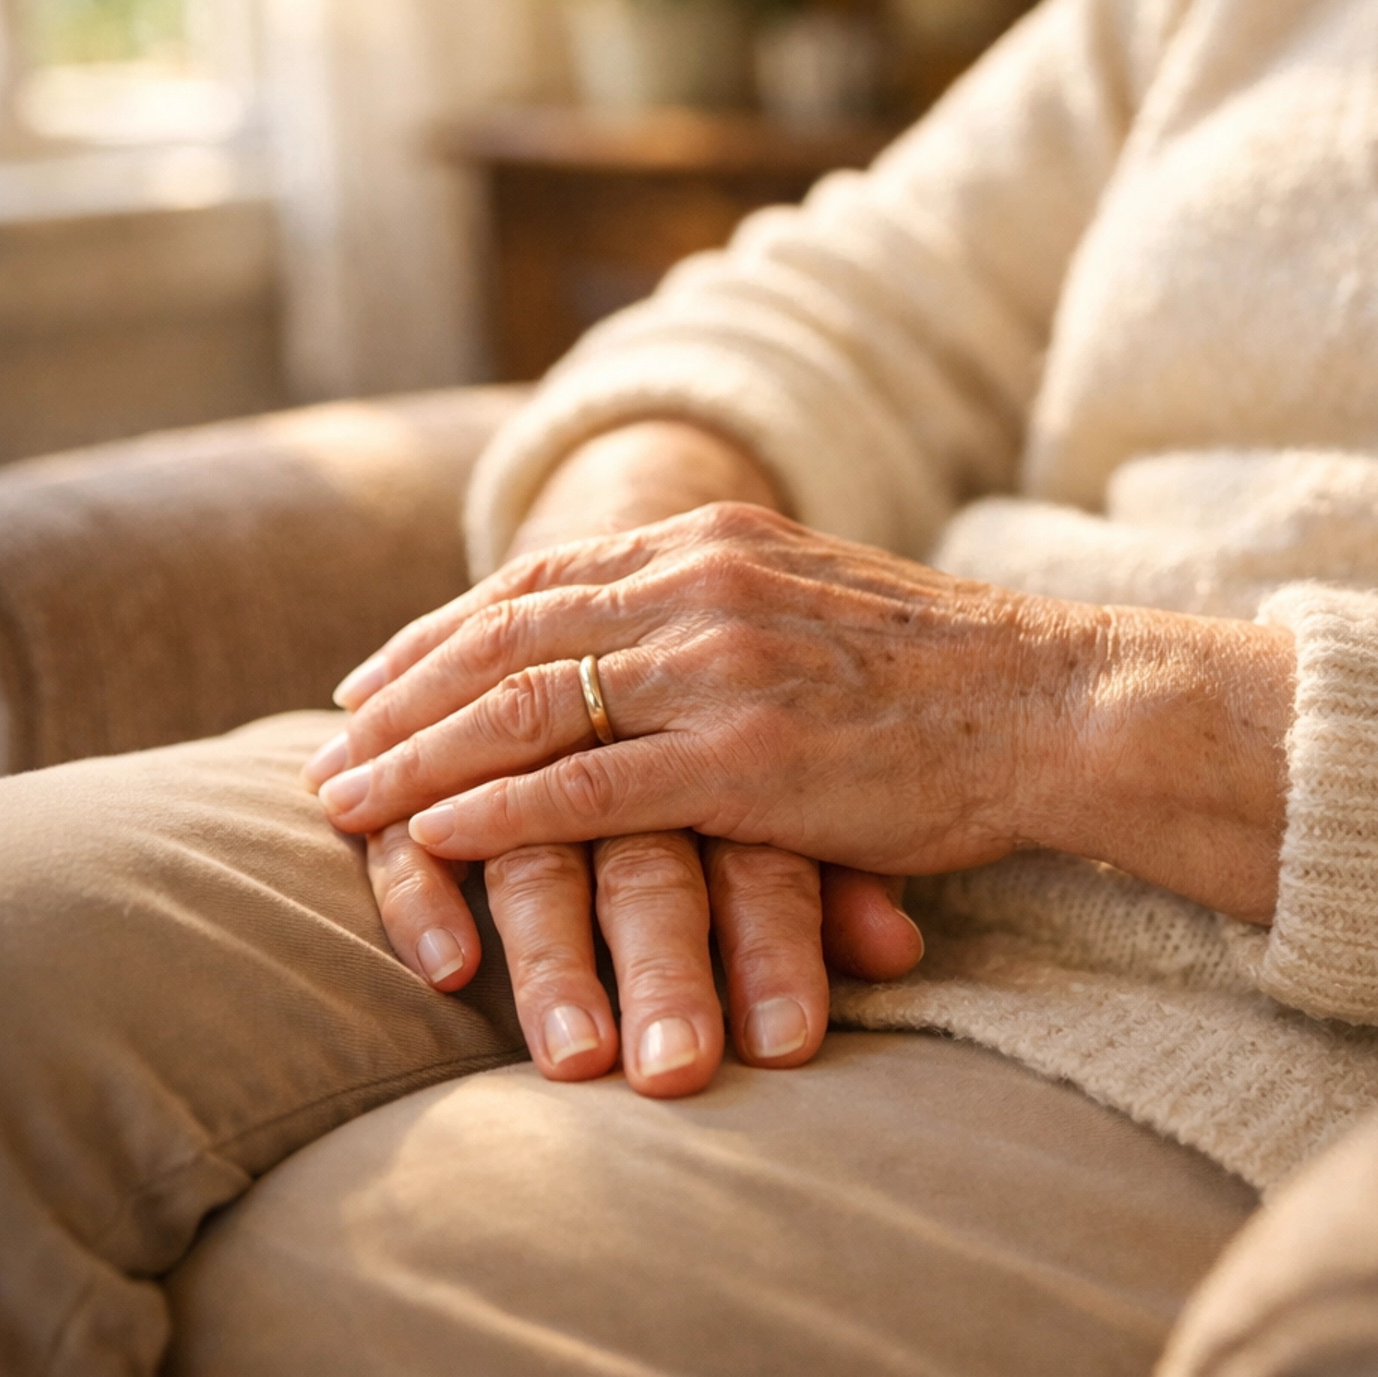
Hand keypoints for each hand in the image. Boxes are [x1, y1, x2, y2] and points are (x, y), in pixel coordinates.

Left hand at [312, 422, 924, 1097]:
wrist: (1054, 702)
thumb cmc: (941, 672)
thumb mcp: (811, 598)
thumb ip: (715, 604)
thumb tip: (639, 636)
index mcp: (710, 540)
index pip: (534, 578)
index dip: (434, 634)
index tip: (366, 679)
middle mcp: (699, 585)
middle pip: (502, 636)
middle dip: (395, 700)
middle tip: (323, 752)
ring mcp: (720, 668)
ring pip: (523, 708)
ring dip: (416, 757)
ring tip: (340, 803)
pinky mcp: (749, 759)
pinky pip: (590, 787)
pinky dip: (497, 811)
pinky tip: (432, 836)